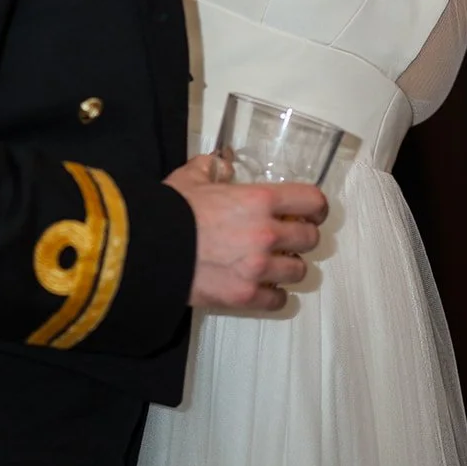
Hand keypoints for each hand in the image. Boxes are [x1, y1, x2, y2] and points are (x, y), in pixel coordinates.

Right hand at [165, 153, 327, 312]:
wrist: (150, 249)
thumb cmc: (172, 210)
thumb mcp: (191, 176)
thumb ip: (212, 167)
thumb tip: (223, 166)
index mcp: (259, 200)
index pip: (311, 201)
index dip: (316, 207)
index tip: (312, 212)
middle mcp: (267, 234)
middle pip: (310, 239)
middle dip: (302, 237)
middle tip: (289, 238)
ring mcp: (258, 268)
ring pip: (299, 271)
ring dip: (290, 266)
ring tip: (274, 263)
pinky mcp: (245, 296)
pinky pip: (278, 300)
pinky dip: (274, 294)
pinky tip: (263, 287)